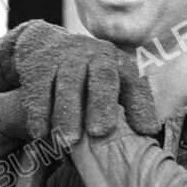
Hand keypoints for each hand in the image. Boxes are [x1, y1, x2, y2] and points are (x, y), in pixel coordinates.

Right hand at [0, 20, 158, 144]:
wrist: (42, 45)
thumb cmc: (86, 77)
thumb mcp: (110, 84)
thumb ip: (128, 106)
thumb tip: (148, 136)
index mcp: (119, 64)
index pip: (136, 84)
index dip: (141, 106)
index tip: (146, 131)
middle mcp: (96, 56)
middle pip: (102, 78)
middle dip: (101, 104)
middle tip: (100, 132)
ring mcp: (67, 57)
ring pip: (69, 83)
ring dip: (67, 113)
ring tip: (67, 142)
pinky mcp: (40, 64)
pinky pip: (39, 88)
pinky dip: (39, 112)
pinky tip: (39, 134)